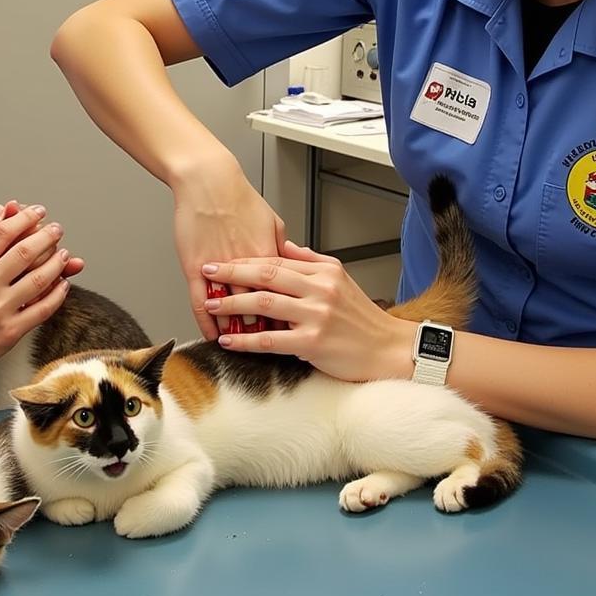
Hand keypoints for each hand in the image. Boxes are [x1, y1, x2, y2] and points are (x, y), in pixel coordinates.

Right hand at [0, 205, 76, 388]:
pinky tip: (63, 284)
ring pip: (39, 278)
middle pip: (25, 251)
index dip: (24, 218)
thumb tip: (2, 213)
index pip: (1, 233)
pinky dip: (58, 294)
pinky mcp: (10, 332)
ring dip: (57, 263)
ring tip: (64, 254)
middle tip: (57, 229)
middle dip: (47, 236)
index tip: (38, 212)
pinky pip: (43, 308)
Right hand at [172, 170, 285, 338]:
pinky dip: (208, 323)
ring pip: (233, 310)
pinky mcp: (196, 268)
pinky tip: (213, 335)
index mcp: (269, 255)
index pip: (284, 295)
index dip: (290, 315)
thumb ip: (281, 245)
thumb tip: (291, 262)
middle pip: (261, 308)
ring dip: (238, 330)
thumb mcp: (271, 220)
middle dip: (269, 329)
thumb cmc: (238, 196)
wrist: (208, 181)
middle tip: (277, 347)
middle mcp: (247, 265)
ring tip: (244, 346)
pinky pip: (202, 303)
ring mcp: (221, 269)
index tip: (297, 330)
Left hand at [201, 240, 407, 381]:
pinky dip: (246, 339)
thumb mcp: (339, 279)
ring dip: (234, 303)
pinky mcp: (313, 343)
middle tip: (207, 271)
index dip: (245, 258)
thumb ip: (310, 262)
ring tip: (211, 303)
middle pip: (267, 275)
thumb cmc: (361, 318)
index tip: (222, 258)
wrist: (388, 349)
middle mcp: (319, 289)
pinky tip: (229, 339)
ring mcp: (316, 316)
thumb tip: (282, 246)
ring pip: (265, 304)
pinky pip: (271, 340)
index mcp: (323, 271)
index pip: (276, 259)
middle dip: (232, 272)